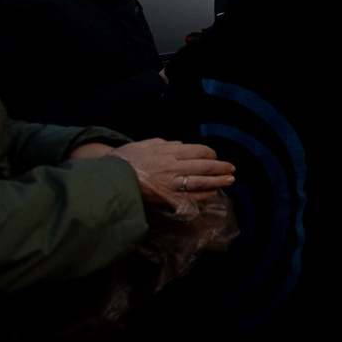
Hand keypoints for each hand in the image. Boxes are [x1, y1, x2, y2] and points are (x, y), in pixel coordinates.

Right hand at [101, 140, 236, 208]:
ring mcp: (171, 184)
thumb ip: (163, 143)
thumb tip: (179, 144)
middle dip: (221, 167)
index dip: (211, 154)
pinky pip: (191, 198)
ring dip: (218, 182)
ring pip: (201, 182)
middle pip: (204, 166)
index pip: (198, 151)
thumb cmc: (124, 160)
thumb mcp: (143, 145)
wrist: (109, 180)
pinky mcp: (167, 198)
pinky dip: (203, 196)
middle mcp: (173, 167)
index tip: (215, 157)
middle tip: (232, 169)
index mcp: (168, 152)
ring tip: (229, 181)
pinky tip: (212, 195)